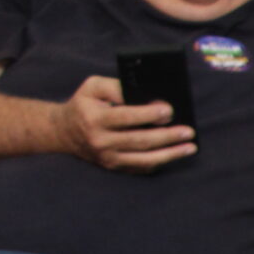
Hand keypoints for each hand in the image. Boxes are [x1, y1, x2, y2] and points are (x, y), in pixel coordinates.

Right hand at [61, 75, 193, 170]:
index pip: (125, 117)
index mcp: (94, 119)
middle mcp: (100, 141)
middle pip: (139, 140)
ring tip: (190, 147)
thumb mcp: (93, 87)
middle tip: (189, 131)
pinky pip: (141, 167)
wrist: (63, 132)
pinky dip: (160, 162)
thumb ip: (116, 86)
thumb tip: (146, 96)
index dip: (148, 115)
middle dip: (167, 136)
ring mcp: (107, 157)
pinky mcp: (113, 167)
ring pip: (143, 158)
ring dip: (170, 154)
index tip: (169, 111)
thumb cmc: (84, 104)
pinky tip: (175, 155)